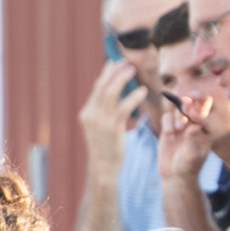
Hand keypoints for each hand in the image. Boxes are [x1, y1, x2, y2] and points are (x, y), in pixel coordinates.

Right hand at [79, 61, 146, 181]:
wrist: (103, 169)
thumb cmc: (106, 149)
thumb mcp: (100, 129)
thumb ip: (103, 113)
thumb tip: (111, 97)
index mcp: (86, 113)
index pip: (96, 88)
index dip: (106, 74)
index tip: (114, 62)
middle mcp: (90, 114)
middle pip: (102, 86)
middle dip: (114, 71)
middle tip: (126, 61)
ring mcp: (100, 121)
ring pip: (110, 93)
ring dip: (122, 78)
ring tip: (133, 69)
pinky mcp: (112, 128)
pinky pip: (123, 107)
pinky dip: (133, 97)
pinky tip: (143, 91)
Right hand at [158, 104, 210, 182]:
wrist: (175, 175)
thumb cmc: (188, 166)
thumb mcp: (193, 155)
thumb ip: (193, 139)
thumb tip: (195, 125)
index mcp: (206, 129)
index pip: (204, 113)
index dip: (197, 112)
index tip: (191, 116)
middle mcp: (194, 124)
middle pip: (195, 102)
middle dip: (191, 99)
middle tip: (185, 103)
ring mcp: (181, 125)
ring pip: (180, 107)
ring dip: (178, 114)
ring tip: (178, 128)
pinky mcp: (169, 128)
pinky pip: (167, 116)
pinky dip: (167, 122)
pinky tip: (169, 134)